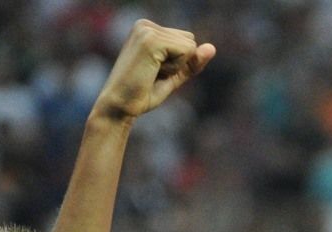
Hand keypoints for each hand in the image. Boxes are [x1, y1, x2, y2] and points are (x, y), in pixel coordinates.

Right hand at [92, 19, 215, 123]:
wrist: (119, 107)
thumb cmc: (142, 93)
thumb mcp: (173, 75)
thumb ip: (192, 61)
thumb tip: (212, 47)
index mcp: (147, 28)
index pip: (187, 40)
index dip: (179, 63)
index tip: (154, 71)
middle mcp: (145, 24)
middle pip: (190, 40)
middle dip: (179, 63)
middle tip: (153, 74)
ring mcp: (146, 30)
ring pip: (190, 46)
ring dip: (175, 67)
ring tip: (151, 73)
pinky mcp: (150, 40)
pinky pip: (186, 51)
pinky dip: (174, 68)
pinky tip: (153, 72)